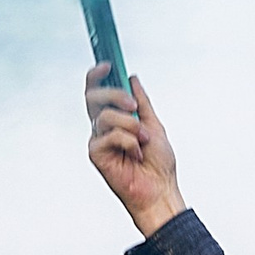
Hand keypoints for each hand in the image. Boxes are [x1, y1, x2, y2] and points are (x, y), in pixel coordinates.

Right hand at [85, 68, 187, 236]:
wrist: (160, 190)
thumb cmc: (158, 165)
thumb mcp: (154, 125)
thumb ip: (142, 102)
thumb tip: (132, 78)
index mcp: (114, 119)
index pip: (98, 91)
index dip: (98, 75)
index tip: (108, 64)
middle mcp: (102, 127)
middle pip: (93, 97)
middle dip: (114, 96)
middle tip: (132, 105)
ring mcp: (98, 140)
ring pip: (106, 117)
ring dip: (131, 127)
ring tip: (144, 141)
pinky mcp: (96, 154)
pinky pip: (110, 136)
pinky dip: (129, 143)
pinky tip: (136, 155)